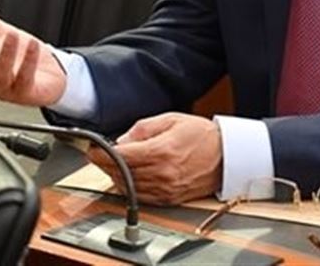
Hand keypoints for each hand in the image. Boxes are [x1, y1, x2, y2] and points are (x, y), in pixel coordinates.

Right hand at [0, 0, 66, 105]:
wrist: (53, 78)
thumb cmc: (25, 59)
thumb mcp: (4, 35)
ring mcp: (8, 90)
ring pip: (2, 75)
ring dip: (6, 55)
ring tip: (11, 35)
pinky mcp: (27, 94)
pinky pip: (26, 78)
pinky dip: (29, 61)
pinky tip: (33, 46)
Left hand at [89, 112, 221, 204]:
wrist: (227, 155)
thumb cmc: (202, 135)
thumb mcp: (171, 119)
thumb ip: (142, 129)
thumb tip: (121, 140)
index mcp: (161, 151)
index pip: (120, 156)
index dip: (101, 152)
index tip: (92, 148)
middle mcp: (162, 173)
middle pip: (120, 172)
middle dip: (104, 164)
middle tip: (98, 155)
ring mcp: (166, 189)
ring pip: (127, 187)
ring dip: (115, 177)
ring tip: (112, 165)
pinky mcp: (170, 199)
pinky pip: (141, 197)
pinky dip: (129, 188)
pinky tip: (127, 178)